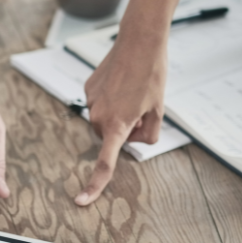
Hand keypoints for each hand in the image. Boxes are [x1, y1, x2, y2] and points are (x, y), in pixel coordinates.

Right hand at [74, 22, 167, 205]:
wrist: (139, 41)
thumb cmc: (152, 75)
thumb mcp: (159, 111)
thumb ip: (148, 136)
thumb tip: (133, 137)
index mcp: (118, 126)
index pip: (105, 163)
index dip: (95, 185)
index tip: (82, 201)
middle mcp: (99, 116)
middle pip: (111, 138)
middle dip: (125, 131)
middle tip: (143, 109)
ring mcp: (91, 101)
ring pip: (105, 121)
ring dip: (119, 114)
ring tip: (134, 91)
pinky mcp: (88, 88)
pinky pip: (100, 103)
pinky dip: (112, 99)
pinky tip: (123, 83)